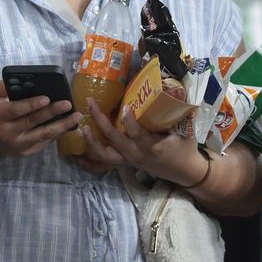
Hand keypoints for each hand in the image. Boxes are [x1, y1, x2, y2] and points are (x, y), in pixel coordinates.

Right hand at [0, 80, 78, 157]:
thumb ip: (4, 87)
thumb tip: (25, 80)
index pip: (16, 110)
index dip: (32, 104)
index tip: (47, 98)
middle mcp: (7, 132)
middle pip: (33, 122)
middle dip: (52, 112)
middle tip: (68, 104)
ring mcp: (17, 144)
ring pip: (43, 135)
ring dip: (61, 126)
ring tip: (76, 116)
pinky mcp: (24, 152)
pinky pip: (43, 143)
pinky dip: (56, 134)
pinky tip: (66, 126)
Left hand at [80, 100, 206, 186]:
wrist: (184, 172)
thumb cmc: (184, 148)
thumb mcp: (186, 131)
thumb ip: (180, 111)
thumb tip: (177, 88)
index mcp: (152, 146)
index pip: (137, 134)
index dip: (129, 122)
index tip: (125, 107)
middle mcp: (136, 154)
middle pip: (114, 140)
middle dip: (100, 121)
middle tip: (90, 103)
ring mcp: (128, 160)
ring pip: (104, 156)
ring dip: (90, 142)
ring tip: (82, 126)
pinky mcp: (124, 162)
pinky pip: (103, 165)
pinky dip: (89, 162)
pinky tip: (76, 156)